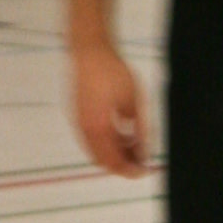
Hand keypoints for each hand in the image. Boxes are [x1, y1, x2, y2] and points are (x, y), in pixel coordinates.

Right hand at [71, 42, 147, 178]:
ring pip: (96, 151)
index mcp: (99, 129)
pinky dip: (105, 143)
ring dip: (114, 153)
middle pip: (103, 161)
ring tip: (133, 144)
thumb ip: (140, 129)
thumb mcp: (135, 102)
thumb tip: (144, 152)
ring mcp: (79, 122)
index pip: (114, 162)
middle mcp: (85, 130)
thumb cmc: (113, 73)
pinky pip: (90, 139)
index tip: (145, 170)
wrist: (90, 52)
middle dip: (122, 164)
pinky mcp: (77, 115)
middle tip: (140, 161)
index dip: (131, 170)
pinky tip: (120, 132)